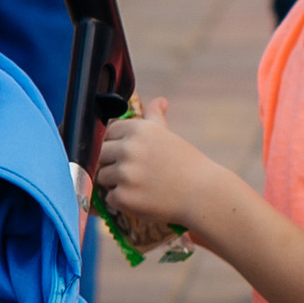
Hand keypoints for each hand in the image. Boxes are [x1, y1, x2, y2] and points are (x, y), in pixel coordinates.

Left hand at [92, 98, 228, 237]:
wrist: (203, 194)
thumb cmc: (186, 164)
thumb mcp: (168, 136)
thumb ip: (155, 118)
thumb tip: (159, 101)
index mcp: (137, 130)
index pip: (107, 134)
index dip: (115, 145)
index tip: (129, 155)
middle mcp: (128, 149)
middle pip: (100, 155)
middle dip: (112, 164)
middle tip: (135, 173)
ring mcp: (125, 174)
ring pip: (102, 177)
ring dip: (116, 183)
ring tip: (140, 185)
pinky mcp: (124, 197)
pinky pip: (109, 198)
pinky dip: (122, 201)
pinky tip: (142, 198)